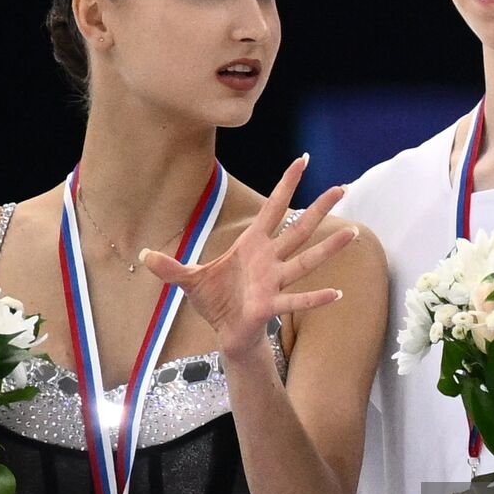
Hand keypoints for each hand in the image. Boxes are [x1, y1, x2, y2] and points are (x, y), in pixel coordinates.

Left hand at [141, 154, 356, 360]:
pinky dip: (315, 297)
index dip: (287, 184)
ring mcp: (273, 282)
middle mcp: (269, 260)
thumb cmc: (215, 302)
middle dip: (319, 208)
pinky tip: (337, 293)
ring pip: (305, 260)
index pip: (273, 208)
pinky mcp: (271, 306)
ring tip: (352, 234)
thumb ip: (169, 266)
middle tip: (342, 188)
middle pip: (298, 228)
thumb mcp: (188, 280)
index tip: (303, 160)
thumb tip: (142, 254)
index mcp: (252, 246)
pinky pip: (296, 300)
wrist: (225, 333)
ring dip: (328, 248)